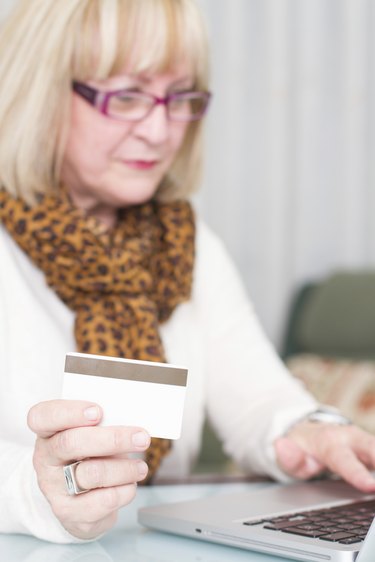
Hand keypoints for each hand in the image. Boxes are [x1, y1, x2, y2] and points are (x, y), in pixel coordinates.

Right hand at [27, 399, 149, 539]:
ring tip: (140, 467)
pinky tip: (130, 485)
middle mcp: (45, 459)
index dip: (69, 412)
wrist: (82, 502)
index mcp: (47, 432)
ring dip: (124, 468)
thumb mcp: (90, 435)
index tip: (98, 411)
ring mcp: (54, 488)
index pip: (42, 416)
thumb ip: (103, 424)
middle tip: (141, 438)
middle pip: (71, 443)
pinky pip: (103, 500)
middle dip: (112, 439)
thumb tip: (131, 419)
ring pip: (92, 473)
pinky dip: (124, 490)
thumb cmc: (90, 457)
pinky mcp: (69, 513)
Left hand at [274, 421, 374, 491]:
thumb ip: (288, 456)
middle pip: (374, 450)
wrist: (311, 432)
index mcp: (332, 442)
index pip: (346, 461)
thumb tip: (280, 446)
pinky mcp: (374, 451)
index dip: (358, 474)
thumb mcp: (291, 454)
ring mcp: (368, 444)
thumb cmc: (304, 447)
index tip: (371, 485)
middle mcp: (354, 439)